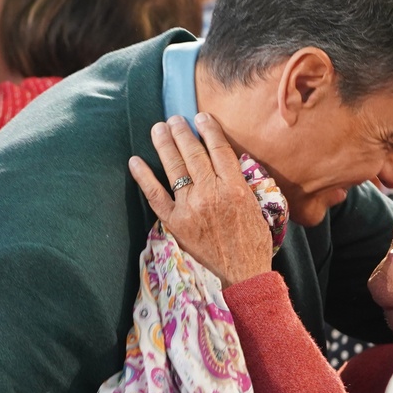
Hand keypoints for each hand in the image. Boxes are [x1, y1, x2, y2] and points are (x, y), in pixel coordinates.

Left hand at [128, 113, 272, 286]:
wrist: (243, 275)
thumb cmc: (254, 243)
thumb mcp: (257, 206)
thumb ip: (241, 182)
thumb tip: (228, 163)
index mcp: (234, 188)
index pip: (218, 149)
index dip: (209, 129)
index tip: (201, 117)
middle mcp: (211, 193)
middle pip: (194, 153)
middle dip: (183, 132)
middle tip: (175, 119)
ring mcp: (190, 207)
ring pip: (174, 167)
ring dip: (165, 144)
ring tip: (159, 129)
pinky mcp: (175, 223)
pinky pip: (155, 195)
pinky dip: (144, 177)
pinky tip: (136, 161)